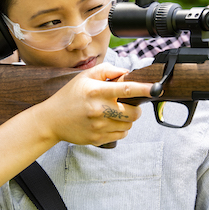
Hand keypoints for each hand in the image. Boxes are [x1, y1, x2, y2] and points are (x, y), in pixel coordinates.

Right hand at [36, 63, 154, 145]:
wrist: (51, 120)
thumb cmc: (69, 96)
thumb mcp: (84, 77)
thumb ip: (107, 71)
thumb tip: (126, 72)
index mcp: (96, 91)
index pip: (126, 89)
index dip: (144, 89)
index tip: (157, 89)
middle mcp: (99, 110)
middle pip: (133, 113)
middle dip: (136, 109)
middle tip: (128, 105)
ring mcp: (98, 126)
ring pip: (128, 125)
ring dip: (127, 119)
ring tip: (115, 113)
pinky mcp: (97, 139)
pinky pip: (121, 136)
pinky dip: (120, 129)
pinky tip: (110, 123)